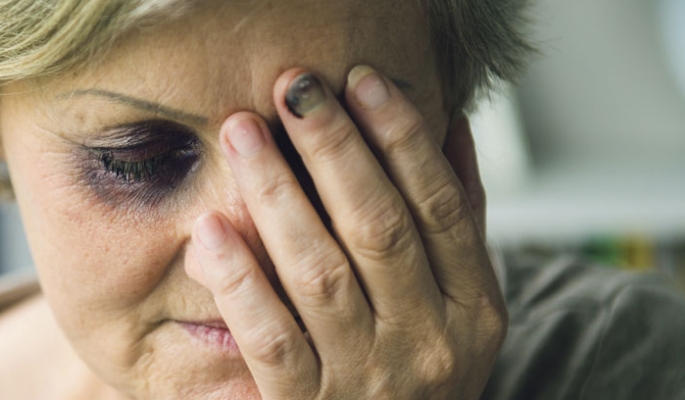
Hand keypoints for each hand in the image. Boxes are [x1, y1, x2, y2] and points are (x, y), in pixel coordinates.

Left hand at [186, 65, 505, 398]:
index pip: (441, 207)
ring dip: (278, 195)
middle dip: (333, 150)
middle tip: (292, 90)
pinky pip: (270, 340)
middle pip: (378, 228)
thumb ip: (457, 227)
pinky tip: (211, 234)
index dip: (402, 139)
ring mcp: (368, 379)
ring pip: (320, 274)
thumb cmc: (422, 372)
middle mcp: (427, 343)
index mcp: (473, 310)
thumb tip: (451, 127)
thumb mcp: (461, 309)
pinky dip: (240, 284)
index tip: (361, 83)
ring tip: (242, 135)